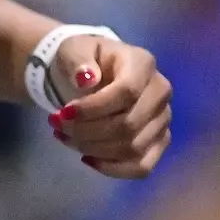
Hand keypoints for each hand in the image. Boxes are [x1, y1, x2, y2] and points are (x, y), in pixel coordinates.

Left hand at [48, 37, 171, 179]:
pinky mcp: (158, 142)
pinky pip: (142, 167)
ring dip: (93, 148)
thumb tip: (87, 79)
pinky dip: (112, 169)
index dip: (93, 108)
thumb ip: (78, 60)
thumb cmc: (84, 60)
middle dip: (87, 131)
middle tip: (57, 126)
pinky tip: (88, 158)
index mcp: (142, 63)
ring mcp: (162, 119)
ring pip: (132, 148)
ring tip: (65, 137)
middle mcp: (160, 92)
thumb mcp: (74, 50)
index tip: (63, 113)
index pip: (126, 92)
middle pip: (129, 125)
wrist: (92, 72)